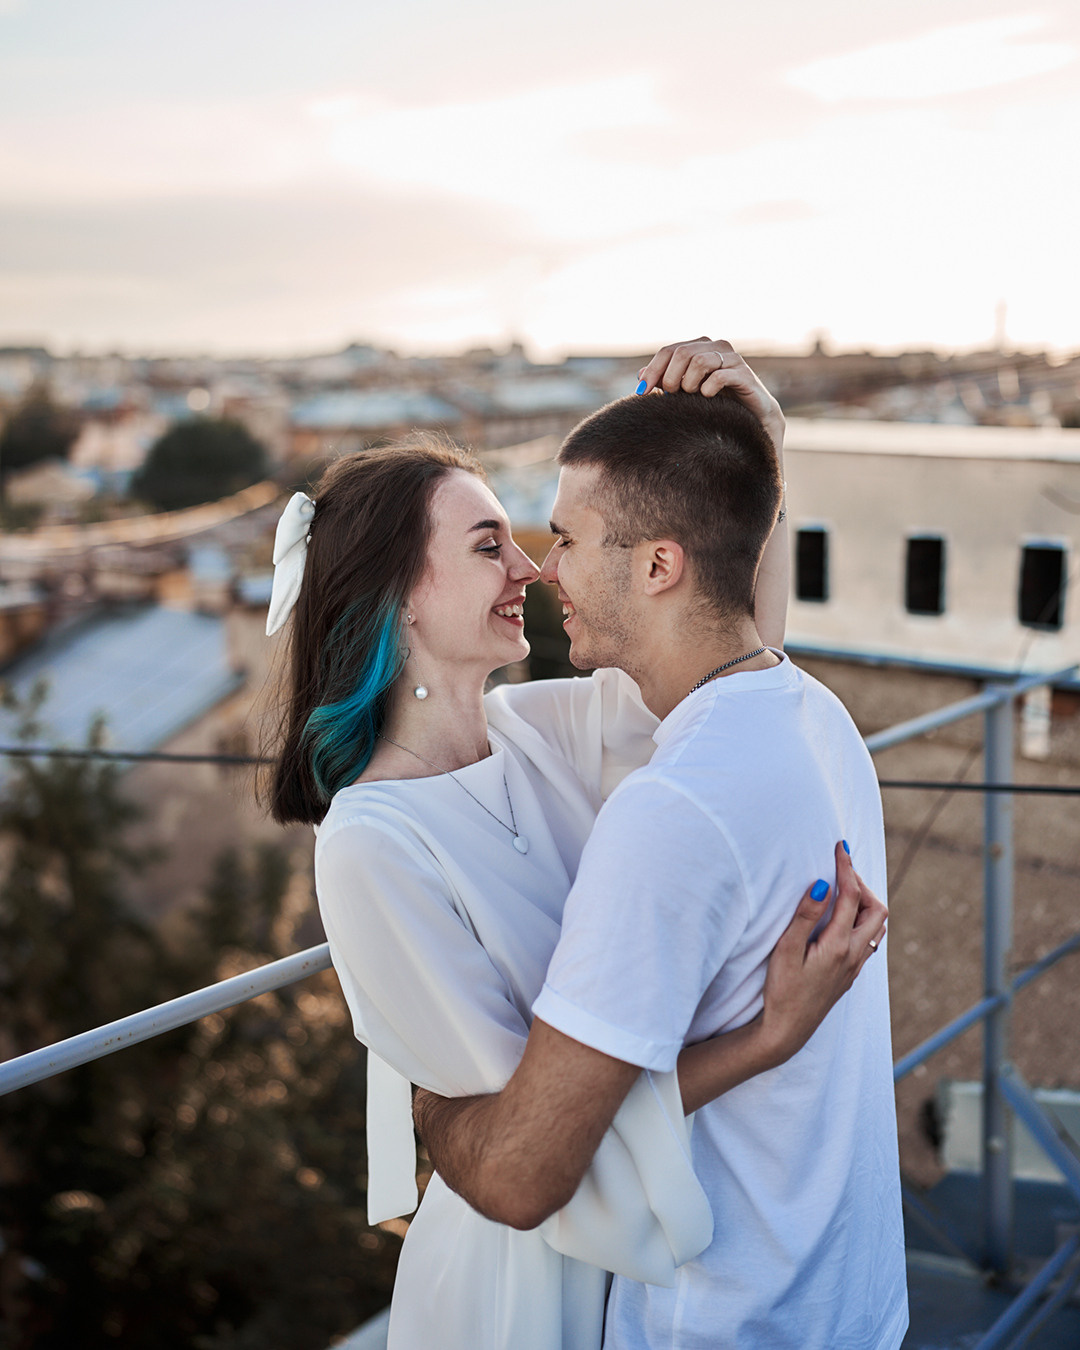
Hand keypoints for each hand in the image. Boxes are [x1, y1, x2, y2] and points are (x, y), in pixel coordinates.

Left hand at [638, 337, 784, 453]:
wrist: (751, 420)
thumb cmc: (715, 405)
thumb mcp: (685, 393)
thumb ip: (665, 381)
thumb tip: (640, 375)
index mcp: (699, 347)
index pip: (668, 351)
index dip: (652, 370)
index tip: (641, 392)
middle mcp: (716, 347)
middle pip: (681, 353)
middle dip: (671, 377)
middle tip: (672, 395)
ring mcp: (731, 358)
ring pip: (700, 361)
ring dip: (689, 383)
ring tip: (691, 396)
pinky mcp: (744, 374)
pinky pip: (719, 376)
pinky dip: (708, 389)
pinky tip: (707, 397)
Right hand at [757, 841, 886, 1065]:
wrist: (788, 1030)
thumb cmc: (781, 990)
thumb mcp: (785, 950)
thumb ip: (805, 916)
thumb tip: (823, 885)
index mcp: (838, 946)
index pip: (850, 896)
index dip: (847, 868)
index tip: (840, 847)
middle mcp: (853, 955)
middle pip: (877, 910)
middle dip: (862, 885)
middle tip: (840, 872)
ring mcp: (855, 966)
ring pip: (876, 927)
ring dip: (865, 903)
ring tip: (842, 891)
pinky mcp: (850, 973)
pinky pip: (869, 939)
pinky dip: (861, 919)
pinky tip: (841, 918)